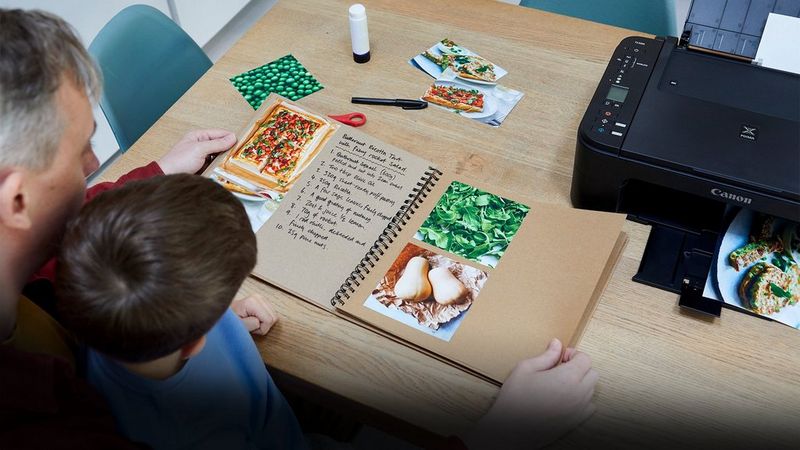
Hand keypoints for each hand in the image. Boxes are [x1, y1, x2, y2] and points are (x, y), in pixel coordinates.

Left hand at [158, 129, 236, 174]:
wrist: (167, 177)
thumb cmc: (178, 161)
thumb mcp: (200, 149)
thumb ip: (217, 143)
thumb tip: (232, 137)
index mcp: (198, 136)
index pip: (219, 133)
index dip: (230, 137)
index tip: (242, 143)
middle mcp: (201, 145)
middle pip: (220, 145)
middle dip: (229, 149)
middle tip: (240, 154)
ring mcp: (202, 157)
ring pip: (218, 156)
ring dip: (224, 160)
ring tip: (234, 163)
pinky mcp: (202, 167)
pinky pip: (215, 166)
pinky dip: (220, 168)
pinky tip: (225, 170)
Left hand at [231, 294, 278, 334]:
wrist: (226, 316)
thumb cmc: (231, 321)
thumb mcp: (238, 325)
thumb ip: (250, 324)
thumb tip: (259, 322)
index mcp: (252, 302)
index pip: (269, 320)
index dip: (261, 328)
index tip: (251, 327)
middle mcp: (258, 297)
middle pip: (273, 317)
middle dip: (264, 325)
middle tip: (251, 325)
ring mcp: (261, 298)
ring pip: (274, 316)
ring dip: (264, 323)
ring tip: (252, 322)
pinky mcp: (263, 301)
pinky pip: (271, 314)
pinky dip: (265, 319)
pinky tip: (255, 319)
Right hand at [463, 339, 597, 449]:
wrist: (511, 429)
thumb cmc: (515, 400)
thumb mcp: (525, 369)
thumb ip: (546, 355)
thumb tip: (556, 344)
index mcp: (567, 377)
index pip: (585, 359)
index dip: (573, 354)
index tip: (561, 357)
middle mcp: (577, 394)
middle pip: (592, 373)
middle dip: (579, 367)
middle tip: (561, 367)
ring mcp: (578, 409)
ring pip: (591, 389)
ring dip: (581, 382)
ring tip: (560, 383)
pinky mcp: (575, 421)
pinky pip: (589, 407)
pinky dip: (582, 399)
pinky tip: (565, 397)